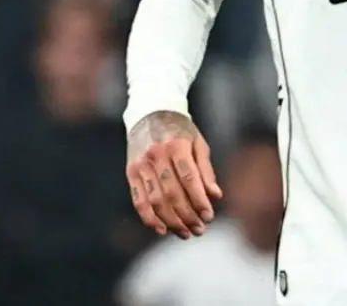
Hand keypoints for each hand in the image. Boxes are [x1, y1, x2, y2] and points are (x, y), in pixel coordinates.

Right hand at [125, 111, 221, 238]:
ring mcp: (141, 164)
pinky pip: (139, 200)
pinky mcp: (131, 172)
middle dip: (187, 215)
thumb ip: (205, 169)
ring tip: (186, 233)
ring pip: (156, 200)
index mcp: (177, 145)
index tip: (209, 216)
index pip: (189, 179)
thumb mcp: (198, 142)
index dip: (199, 200)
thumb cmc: (180, 130)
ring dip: (171, 221)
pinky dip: (149, 218)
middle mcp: (157, 155)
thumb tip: (215, 195)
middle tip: (199, 229)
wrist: (150, 113)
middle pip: (172, 193)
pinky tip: (162, 229)